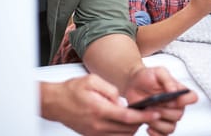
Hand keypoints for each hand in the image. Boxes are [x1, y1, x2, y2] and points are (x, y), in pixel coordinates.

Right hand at [40, 75, 158, 135]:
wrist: (55, 103)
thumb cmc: (71, 90)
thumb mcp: (92, 80)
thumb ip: (110, 90)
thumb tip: (121, 100)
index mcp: (99, 110)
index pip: (128, 117)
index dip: (144, 116)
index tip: (155, 113)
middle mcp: (98, 125)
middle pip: (128, 128)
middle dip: (141, 121)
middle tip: (148, 112)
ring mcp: (95, 132)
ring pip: (122, 135)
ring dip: (132, 127)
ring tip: (137, 116)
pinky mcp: (92, 135)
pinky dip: (122, 131)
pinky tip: (124, 122)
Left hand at [125, 66, 197, 135]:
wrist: (133, 84)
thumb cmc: (147, 76)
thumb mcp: (158, 72)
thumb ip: (167, 79)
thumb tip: (174, 90)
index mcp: (179, 91)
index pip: (192, 97)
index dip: (186, 100)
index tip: (174, 97)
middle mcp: (176, 105)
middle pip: (178, 115)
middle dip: (164, 111)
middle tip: (152, 105)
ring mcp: (168, 116)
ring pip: (170, 127)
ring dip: (158, 123)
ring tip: (147, 114)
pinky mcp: (158, 124)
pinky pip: (162, 135)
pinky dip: (156, 133)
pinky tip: (148, 126)